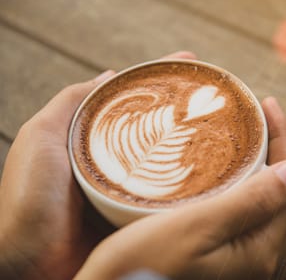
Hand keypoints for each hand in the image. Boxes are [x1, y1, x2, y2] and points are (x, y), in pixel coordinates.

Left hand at [0, 51, 196, 279]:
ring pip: (170, 162)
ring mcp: (133, 191)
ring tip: (226, 125)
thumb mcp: (40, 137)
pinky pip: (172, 197)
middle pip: (159, 129)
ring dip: (196, 146)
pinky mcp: (142, 220)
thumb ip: (70, 103)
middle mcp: (119, 162)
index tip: (191, 61)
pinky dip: (194, 184)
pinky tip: (217, 172)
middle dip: (188, 110)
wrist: (29, 267)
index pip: (137, 102)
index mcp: (96, 141)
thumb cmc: (26, 201)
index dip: (164, 79)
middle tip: (217, 93)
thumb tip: (109, 74)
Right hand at [74, 98, 285, 279]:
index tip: (267, 107)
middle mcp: (255, 259)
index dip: (284, 144)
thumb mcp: (198, 227)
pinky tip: (216, 172)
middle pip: (284, 197)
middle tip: (257, 122)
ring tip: (239, 138)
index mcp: (260, 250)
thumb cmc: (143, 271)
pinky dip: (237, 187)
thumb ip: (252, 201)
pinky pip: (240, 215)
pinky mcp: (215, 259)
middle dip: (276, 154)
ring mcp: (236, 260)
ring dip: (257, 170)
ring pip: (262, 204)